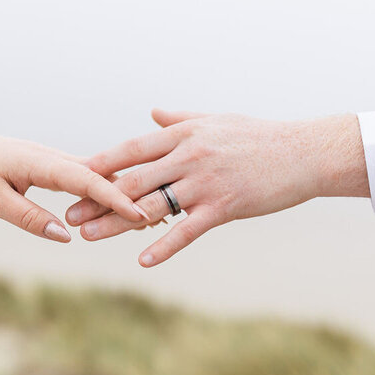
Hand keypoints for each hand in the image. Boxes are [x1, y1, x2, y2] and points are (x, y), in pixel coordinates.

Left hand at [0, 124, 146, 241]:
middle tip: (160, 218)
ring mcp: (57, 160)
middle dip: (131, 196)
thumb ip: (29, 218)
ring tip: (151, 216)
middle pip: (102, 177)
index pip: (86, 180)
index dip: (113, 198)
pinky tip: (123, 206)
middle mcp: (55, 157)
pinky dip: (107, 193)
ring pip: (98, 178)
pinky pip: (88, 179)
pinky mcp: (56, 166)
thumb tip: (67, 235)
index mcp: (41, 162)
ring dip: (123, 195)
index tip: (138, 214)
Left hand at [65, 110, 367, 265]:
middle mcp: (188, 155)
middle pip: (131, 180)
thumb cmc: (258, 136)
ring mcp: (205, 181)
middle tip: (69, 215)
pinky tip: (143, 262)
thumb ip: (179, 118)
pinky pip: (188, 230)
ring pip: (152, 206)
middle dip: (96, 199)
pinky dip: (164, 247)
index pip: (130, 149)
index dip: (99, 165)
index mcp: (182, 133)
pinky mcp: (225, 205)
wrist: (304, 152)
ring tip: (89, 237)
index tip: (72, 176)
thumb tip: (152, 111)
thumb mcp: (215, 120)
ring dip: (117, 224)